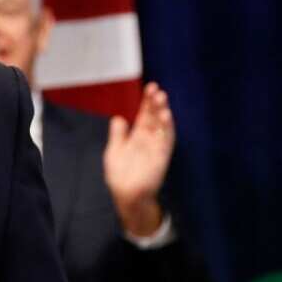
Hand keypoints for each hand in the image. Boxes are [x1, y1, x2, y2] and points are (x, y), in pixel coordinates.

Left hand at [103, 82, 174, 236]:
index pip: (144, 114)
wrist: (126, 194)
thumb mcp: (114, 150)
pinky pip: (166, 140)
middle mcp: (149, 139)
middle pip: (153, 117)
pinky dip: (167, 128)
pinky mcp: (161, 156)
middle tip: (156, 88)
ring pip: (161, 126)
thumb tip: (118, 117)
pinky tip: (166, 116)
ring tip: (162, 98)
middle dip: (155, 103)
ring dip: (162, 112)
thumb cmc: (120, 174)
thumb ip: (118, 134)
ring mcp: (156, 147)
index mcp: (137, 136)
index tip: (150, 87)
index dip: (147, 102)